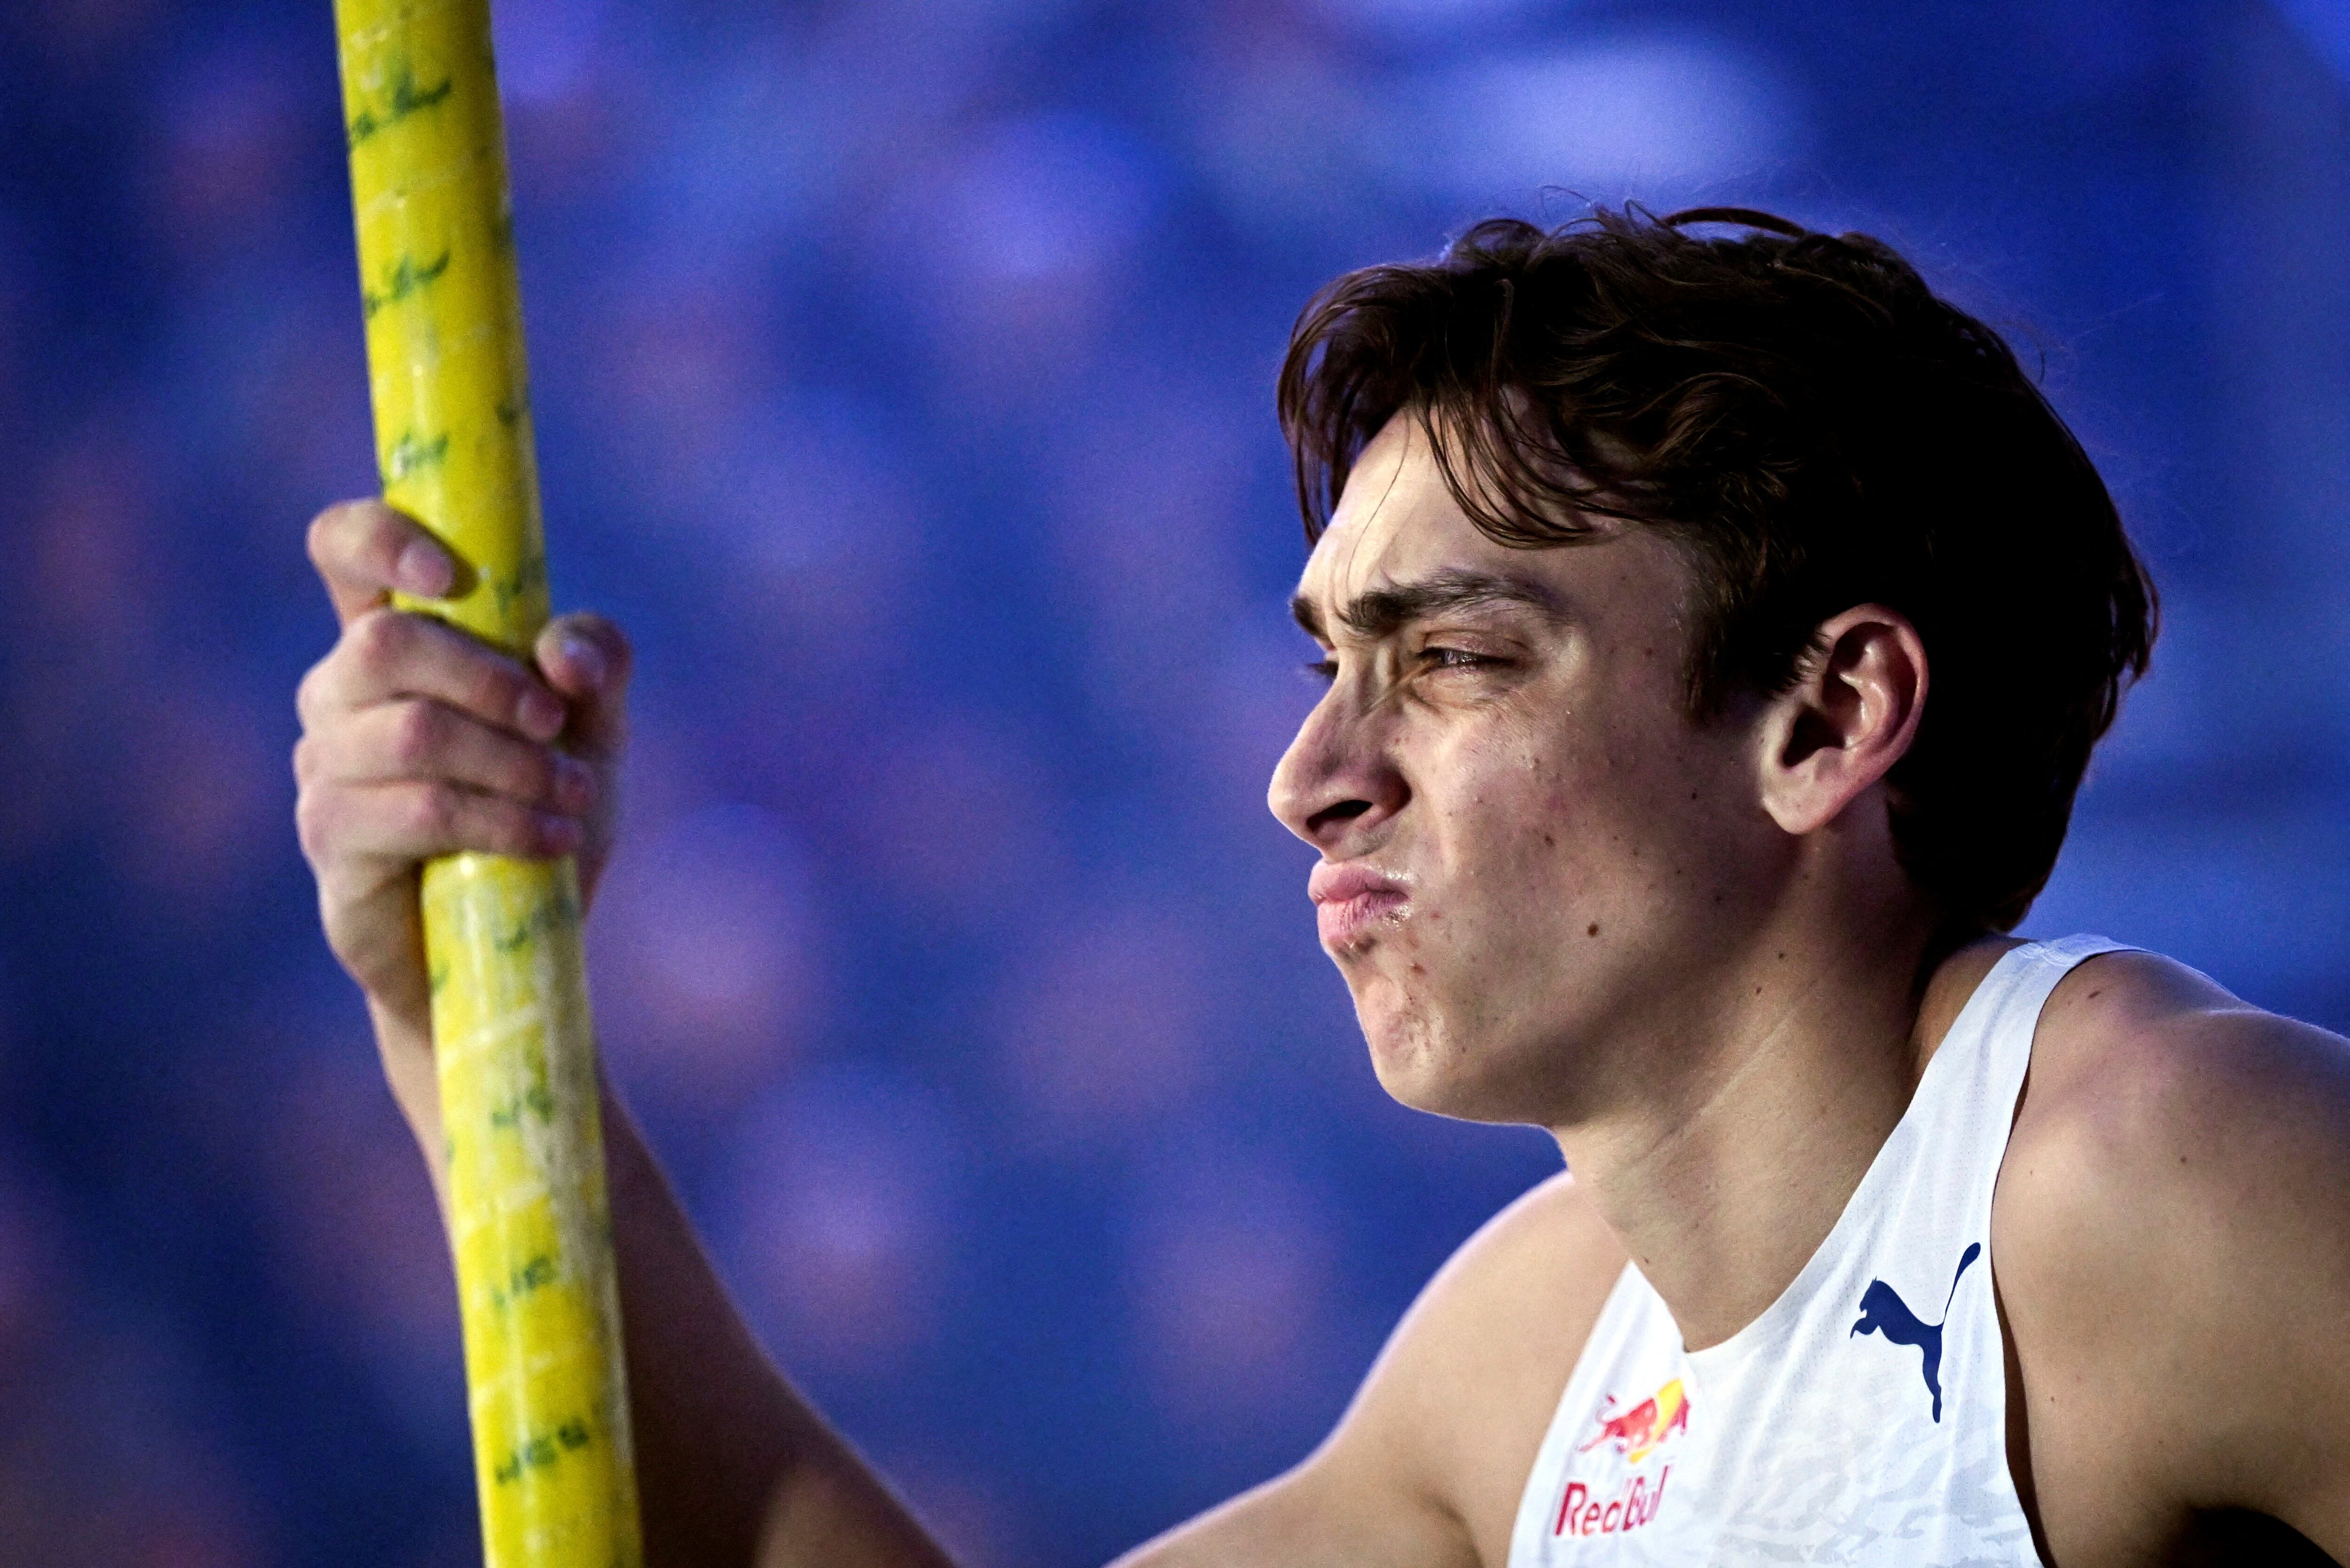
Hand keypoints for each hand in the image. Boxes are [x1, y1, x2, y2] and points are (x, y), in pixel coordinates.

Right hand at [293, 498, 629, 1037]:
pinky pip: (416, 813)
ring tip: (571, 798)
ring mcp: (324, 768)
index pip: (342, 549)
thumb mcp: (595, 729)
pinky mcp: (333, 844)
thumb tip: (563, 651)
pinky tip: (552, 841)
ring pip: (412, 733)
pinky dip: (502, 823)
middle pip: (385, 643)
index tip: (450, 573)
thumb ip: (597, 666)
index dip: (379, 537)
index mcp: (392, 640)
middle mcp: (339, 694)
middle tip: (556, 725)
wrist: (521, 938)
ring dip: (512, 764)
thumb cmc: (543, 809)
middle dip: (491, 681)